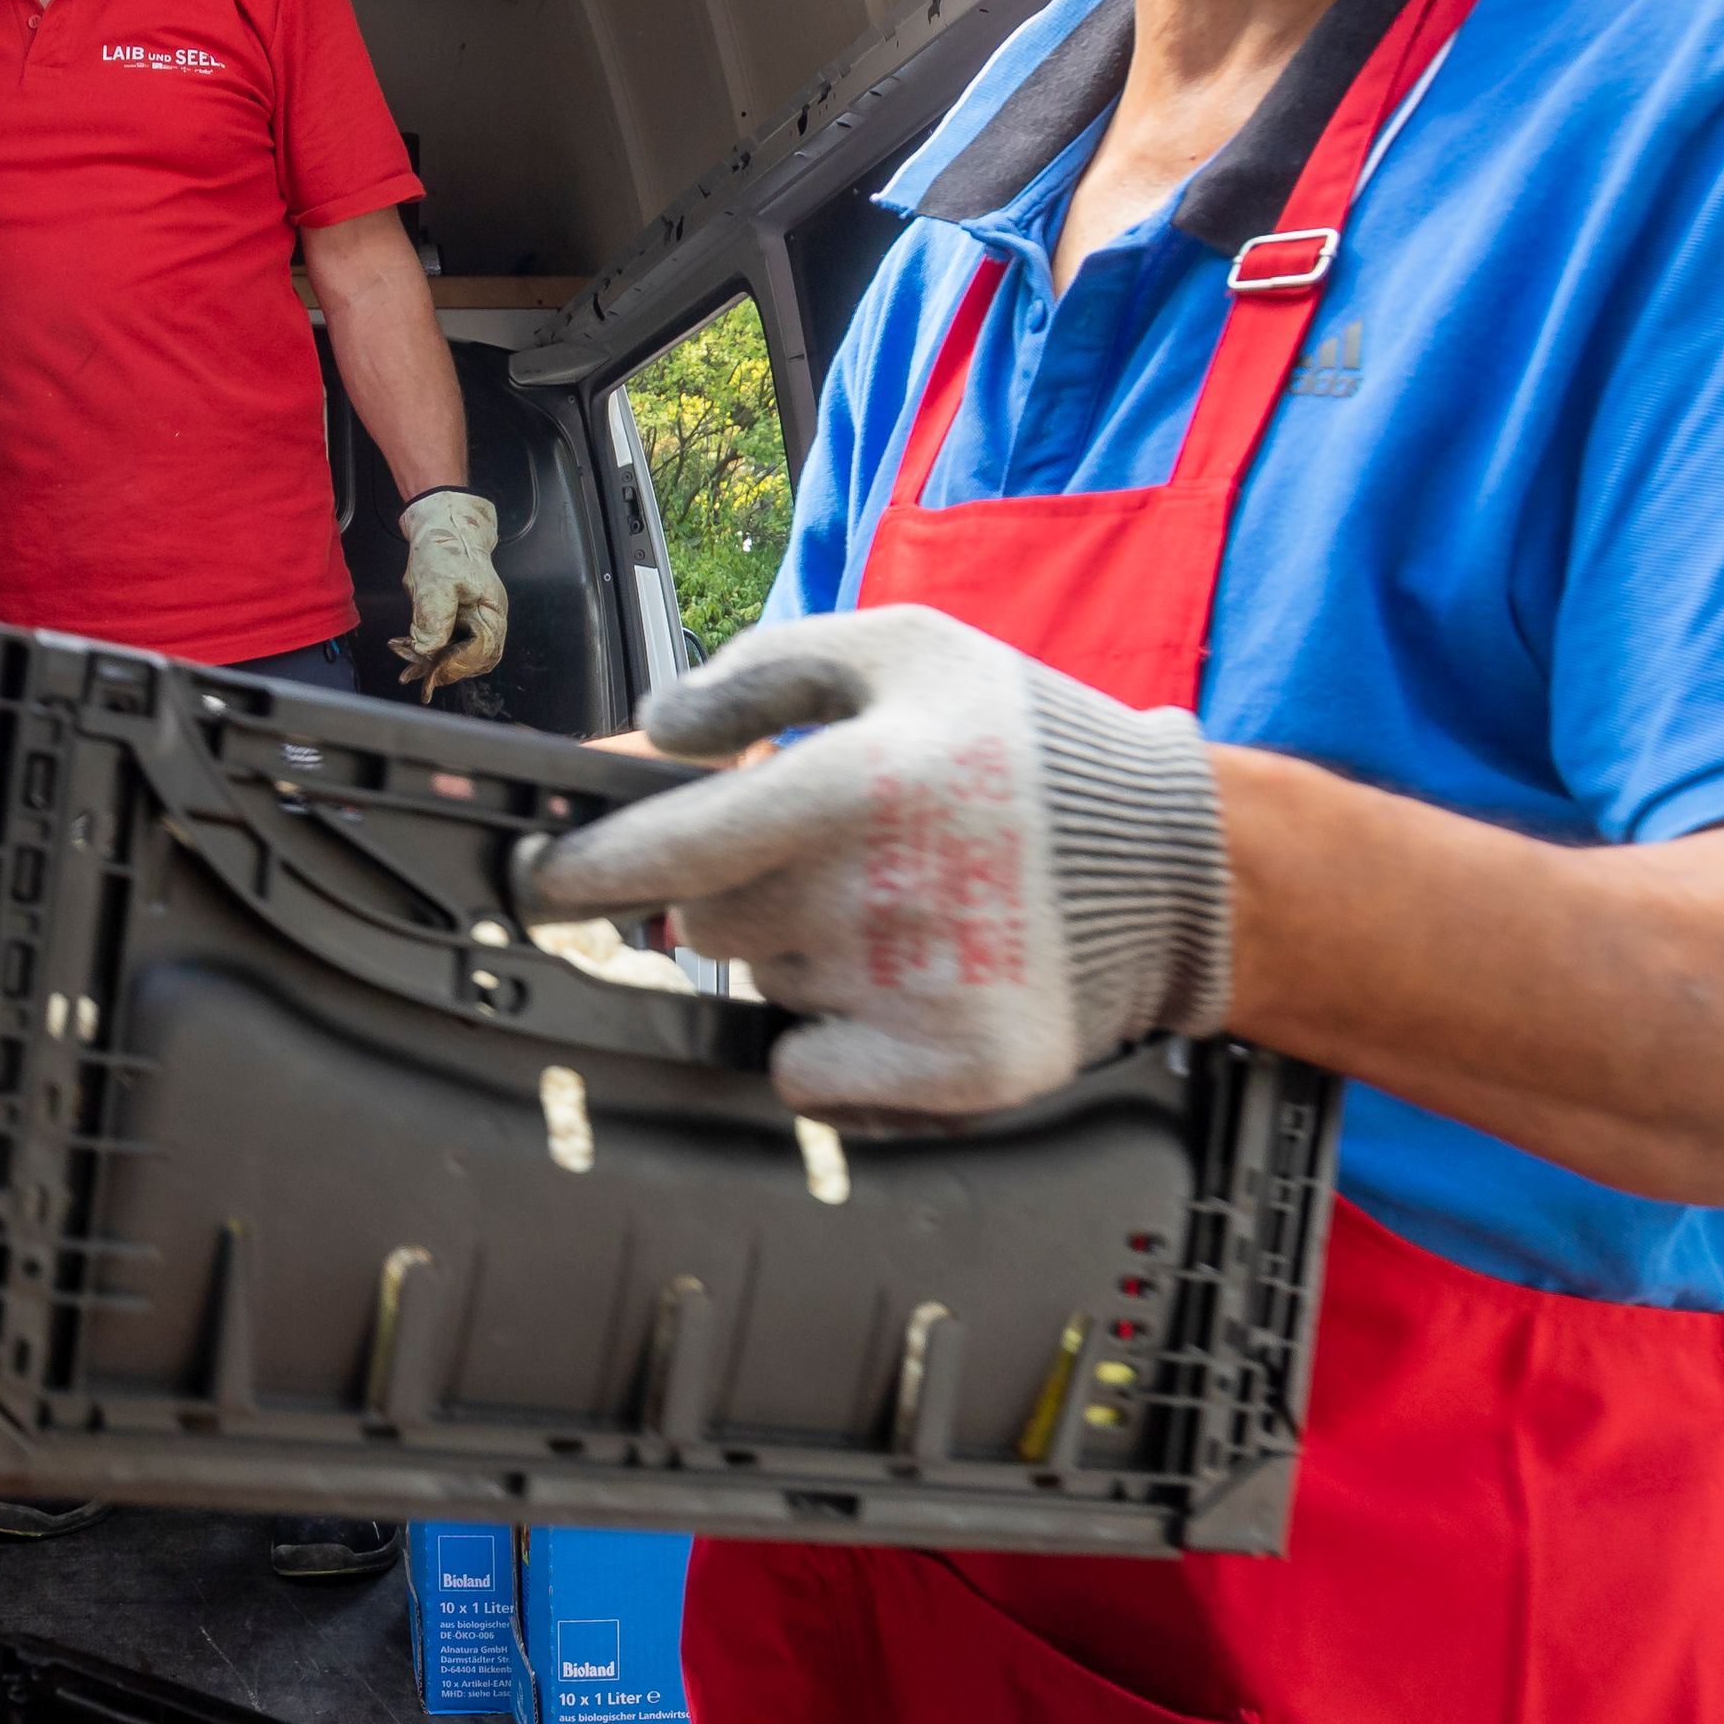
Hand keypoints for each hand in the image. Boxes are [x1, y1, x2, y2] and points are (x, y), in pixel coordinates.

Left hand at [390, 488, 507, 693]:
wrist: (440, 523)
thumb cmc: (445, 546)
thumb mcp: (437, 582)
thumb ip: (435, 618)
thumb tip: (428, 650)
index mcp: (491, 611)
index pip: (481, 652)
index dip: (455, 665)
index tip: (429, 671)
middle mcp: (487, 619)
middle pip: (473, 660)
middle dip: (445, 669)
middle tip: (415, 673)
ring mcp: (473, 620)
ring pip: (459, 655)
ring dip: (434, 663)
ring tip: (408, 666)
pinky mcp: (458, 619)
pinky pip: (448, 644)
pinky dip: (429, 650)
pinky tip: (409, 649)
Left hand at [518, 606, 1229, 1115]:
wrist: (1179, 860)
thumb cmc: (1026, 746)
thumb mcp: (909, 649)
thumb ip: (767, 667)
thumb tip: (654, 727)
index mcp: (865, 781)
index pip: (673, 842)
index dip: (585, 866)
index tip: (543, 879)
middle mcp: (884, 892)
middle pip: (705, 921)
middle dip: (732, 890)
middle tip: (817, 861)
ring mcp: (918, 992)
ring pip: (762, 987)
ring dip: (795, 955)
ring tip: (894, 908)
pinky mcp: (953, 1070)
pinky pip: (808, 1075)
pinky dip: (827, 1045)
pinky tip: (894, 990)